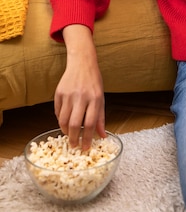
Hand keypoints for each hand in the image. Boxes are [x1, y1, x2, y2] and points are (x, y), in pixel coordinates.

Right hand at [54, 25, 105, 148]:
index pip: (91, 123)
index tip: (85, 148)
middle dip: (74, 138)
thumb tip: (102, 136)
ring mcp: (69, 95)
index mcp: (95, 98)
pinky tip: (65, 122)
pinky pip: (58, 112)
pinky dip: (60, 120)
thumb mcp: (101, 98)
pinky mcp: (59, 93)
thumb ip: (100, 117)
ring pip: (64, 120)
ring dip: (66, 131)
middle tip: (74, 146)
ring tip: (70, 135)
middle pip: (75, 124)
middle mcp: (81, 97)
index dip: (87, 138)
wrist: (82, 63)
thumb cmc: (94, 82)